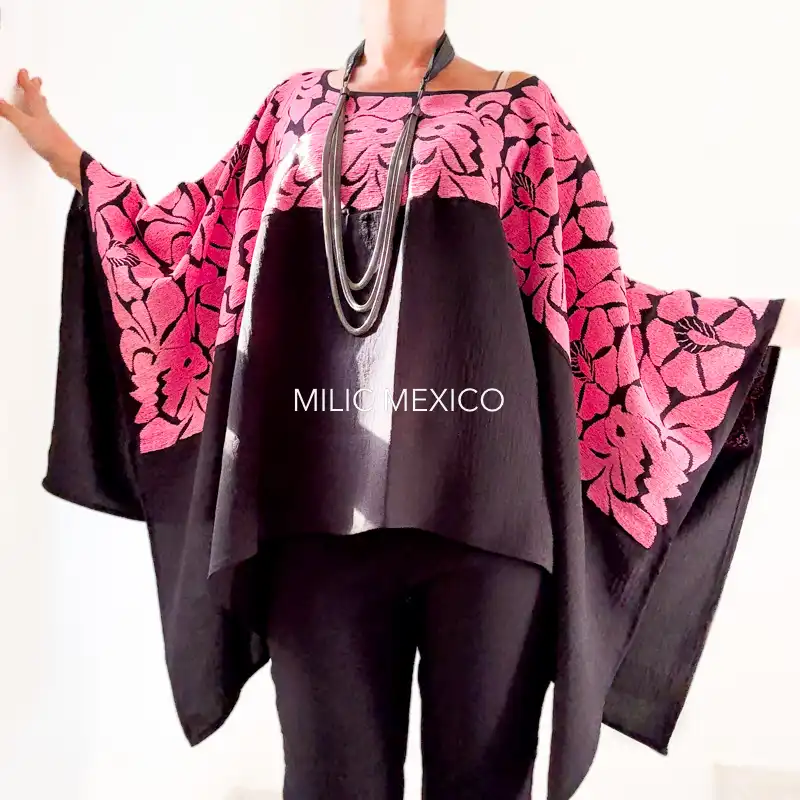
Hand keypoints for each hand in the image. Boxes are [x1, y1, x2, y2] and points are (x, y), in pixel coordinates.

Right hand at [0, 69, 82, 189]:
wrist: (67, 160)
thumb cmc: (50, 141)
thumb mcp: (24, 124)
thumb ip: (10, 112)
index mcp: (39, 110)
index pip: (31, 92)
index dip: (26, 81)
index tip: (24, 72)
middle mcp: (45, 118)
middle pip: (40, 100)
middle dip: (36, 89)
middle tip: (37, 80)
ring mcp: (49, 129)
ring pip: (43, 112)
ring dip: (40, 103)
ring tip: (41, 99)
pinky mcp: (50, 141)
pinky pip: (43, 126)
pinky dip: (40, 121)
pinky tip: (41, 126)